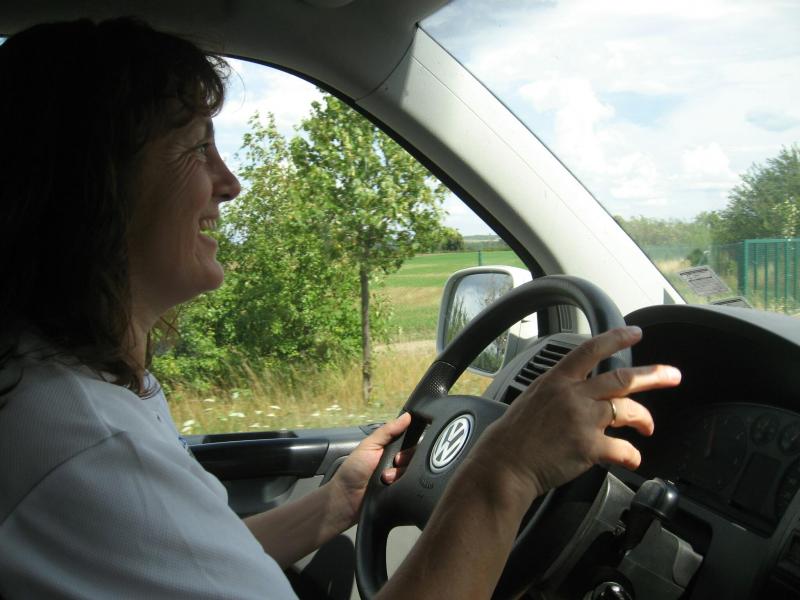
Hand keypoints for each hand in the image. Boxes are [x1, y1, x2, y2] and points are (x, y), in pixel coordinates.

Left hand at [330, 412, 412, 526]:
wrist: (346, 498)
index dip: (410, 442)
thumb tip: (407, 416)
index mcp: (389, 448)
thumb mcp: (369, 445)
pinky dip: (405, 486)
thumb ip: (388, 430)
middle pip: (414, 456)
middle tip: (394, 461)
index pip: (409, 441)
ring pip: (414, 472)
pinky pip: (413, 486)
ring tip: (386, 478)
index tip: (403, 446)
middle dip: (405, 458)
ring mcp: (399, 479)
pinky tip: (394, 486)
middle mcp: (396, 462)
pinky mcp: (401, 492)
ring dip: (401, 474)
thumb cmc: (353, 469)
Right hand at [475, 326, 680, 498]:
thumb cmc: (513, 437)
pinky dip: (632, 455)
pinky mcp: (588, 446)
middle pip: (622, 378)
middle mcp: (572, 395)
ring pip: (627, 411)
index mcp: (557, 380)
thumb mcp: (532, 398)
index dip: (616, 338)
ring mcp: (582, 420)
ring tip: (649, 428)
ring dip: (644, 419)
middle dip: (653, 374)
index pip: (590, 350)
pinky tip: (633, 459)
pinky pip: (622, 449)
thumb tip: (578, 391)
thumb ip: (558, 391)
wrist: (504, 464)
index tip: (634, 333)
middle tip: (672, 375)